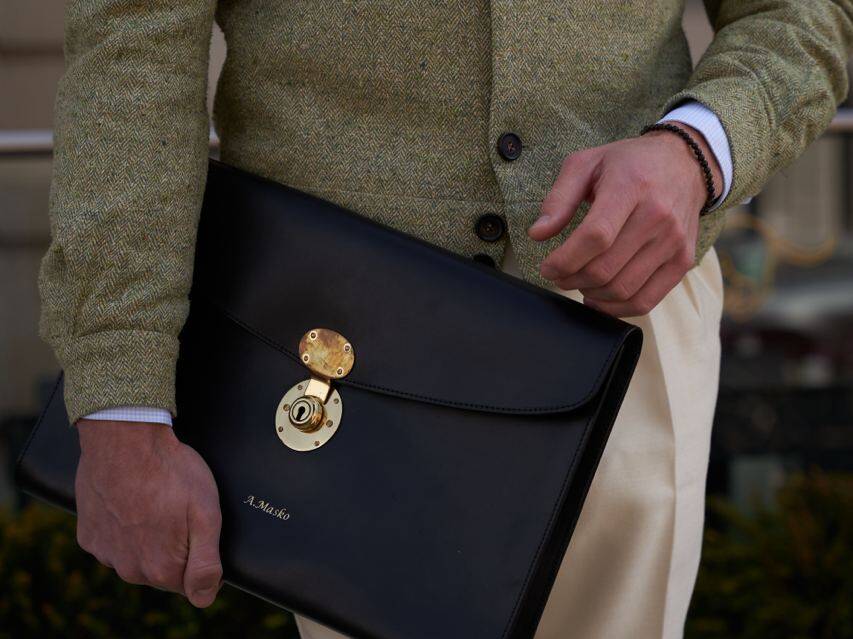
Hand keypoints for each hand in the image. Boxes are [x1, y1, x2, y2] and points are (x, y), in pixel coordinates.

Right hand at [75, 420, 222, 607]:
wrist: (124, 440)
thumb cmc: (170, 473)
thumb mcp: (206, 514)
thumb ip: (206, 563)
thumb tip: (205, 597)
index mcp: (161, 570)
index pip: (190, 582)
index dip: (200, 555)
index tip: (198, 526)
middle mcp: (130, 570)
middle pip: (163, 570)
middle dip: (175, 546)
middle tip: (178, 509)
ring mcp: (106, 554)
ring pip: (138, 556)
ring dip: (149, 536)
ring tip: (156, 501)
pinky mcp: (89, 535)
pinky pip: (115, 541)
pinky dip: (125, 526)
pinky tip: (133, 501)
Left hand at [529, 124, 722, 316]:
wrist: (684, 163)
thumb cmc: (629, 164)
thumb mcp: (586, 163)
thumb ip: (558, 199)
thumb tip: (537, 234)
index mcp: (631, 186)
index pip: (596, 236)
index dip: (565, 260)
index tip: (547, 267)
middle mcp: (658, 216)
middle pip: (605, 268)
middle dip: (572, 279)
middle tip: (559, 275)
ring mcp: (674, 241)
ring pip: (622, 289)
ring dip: (591, 294)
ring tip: (578, 282)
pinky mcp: (682, 261)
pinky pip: (646, 301)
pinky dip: (616, 309)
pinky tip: (599, 298)